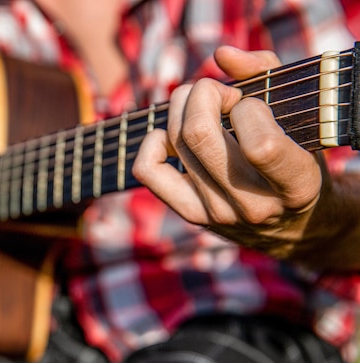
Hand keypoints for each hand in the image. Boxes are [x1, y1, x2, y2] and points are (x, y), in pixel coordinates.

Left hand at [132, 46, 325, 259]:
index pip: (260, 146)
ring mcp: (218, 213)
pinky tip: (173, 136)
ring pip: (175, 141)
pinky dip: (154, 140)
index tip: (253, 106)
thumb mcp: (299, 116)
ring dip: (182, 105)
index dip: (248, 109)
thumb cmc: (297, 157)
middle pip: (199, 133)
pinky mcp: (191, 214)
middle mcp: (254, 205)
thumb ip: (268, 74)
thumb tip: (220, 54)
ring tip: (202, 106)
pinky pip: (148, 170)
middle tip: (221, 94)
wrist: (292, 224)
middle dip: (205, 93)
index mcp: (296, 184)